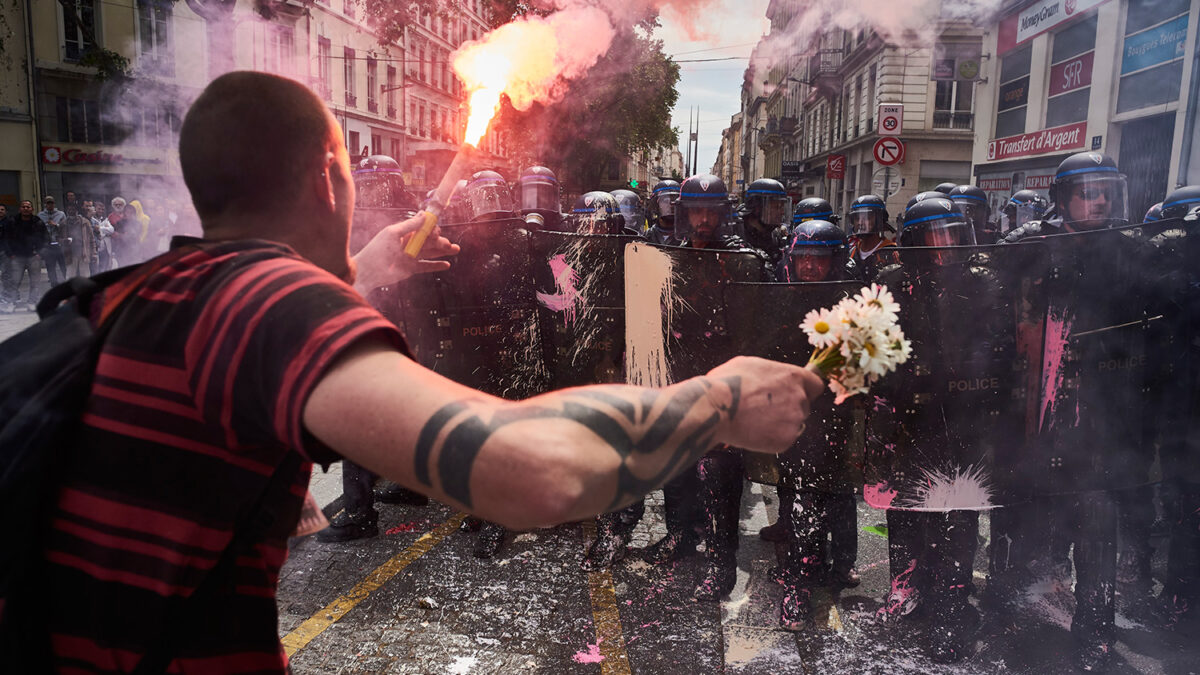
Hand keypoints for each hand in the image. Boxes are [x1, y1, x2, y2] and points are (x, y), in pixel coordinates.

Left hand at [352, 212, 459, 293]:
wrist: (367, 272)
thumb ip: (410, 225)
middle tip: (449, 244)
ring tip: (456, 250)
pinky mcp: (411, 269)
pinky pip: (426, 266)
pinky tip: (447, 264)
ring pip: (430, 252)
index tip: (436, 231)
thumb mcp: (393, 234)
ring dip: (442, 251)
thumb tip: (424, 214)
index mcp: (404, 233)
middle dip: (440, 241)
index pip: (422, 228)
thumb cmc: (376, 250)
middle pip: (429, 240)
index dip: (431, 229)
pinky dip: (436, 265)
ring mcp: (410, 256)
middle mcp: (408, 243)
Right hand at [705, 356, 824, 453]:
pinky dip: (771, 438)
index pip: (816, 385)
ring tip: (755, 421)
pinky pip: (783, 439)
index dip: (806, 390)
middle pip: (804, 405)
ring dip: (780, 423)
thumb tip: (770, 377)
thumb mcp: (750, 364)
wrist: (717, 408)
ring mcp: (795, 421)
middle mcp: (800, 398)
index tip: (797, 394)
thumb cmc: (728, 383)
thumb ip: (770, 372)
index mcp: (793, 376)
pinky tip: (754, 431)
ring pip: (794, 423)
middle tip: (765, 409)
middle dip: (789, 408)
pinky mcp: (786, 440)